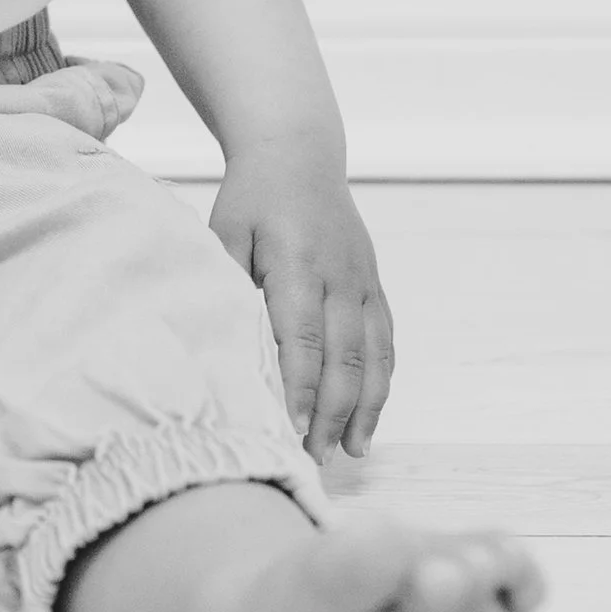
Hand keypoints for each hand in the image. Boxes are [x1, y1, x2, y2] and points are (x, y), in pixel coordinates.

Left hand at [206, 139, 394, 463]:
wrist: (299, 154)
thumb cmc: (252, 198)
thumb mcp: (225, 230)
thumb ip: (228, 283)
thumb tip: (224, 348)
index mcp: (297, 261)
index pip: (301, 337)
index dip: (300, 387)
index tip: (291, 428)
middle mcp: (339, 274)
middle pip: (343, 356)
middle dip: (331, 412)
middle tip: (313, 457)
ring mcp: (363, 281)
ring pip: (373, 355)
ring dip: (363, 408)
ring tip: (348, 452)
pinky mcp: (375, 285)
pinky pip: (386, 342)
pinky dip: (381, 384)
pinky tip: (368, 419)